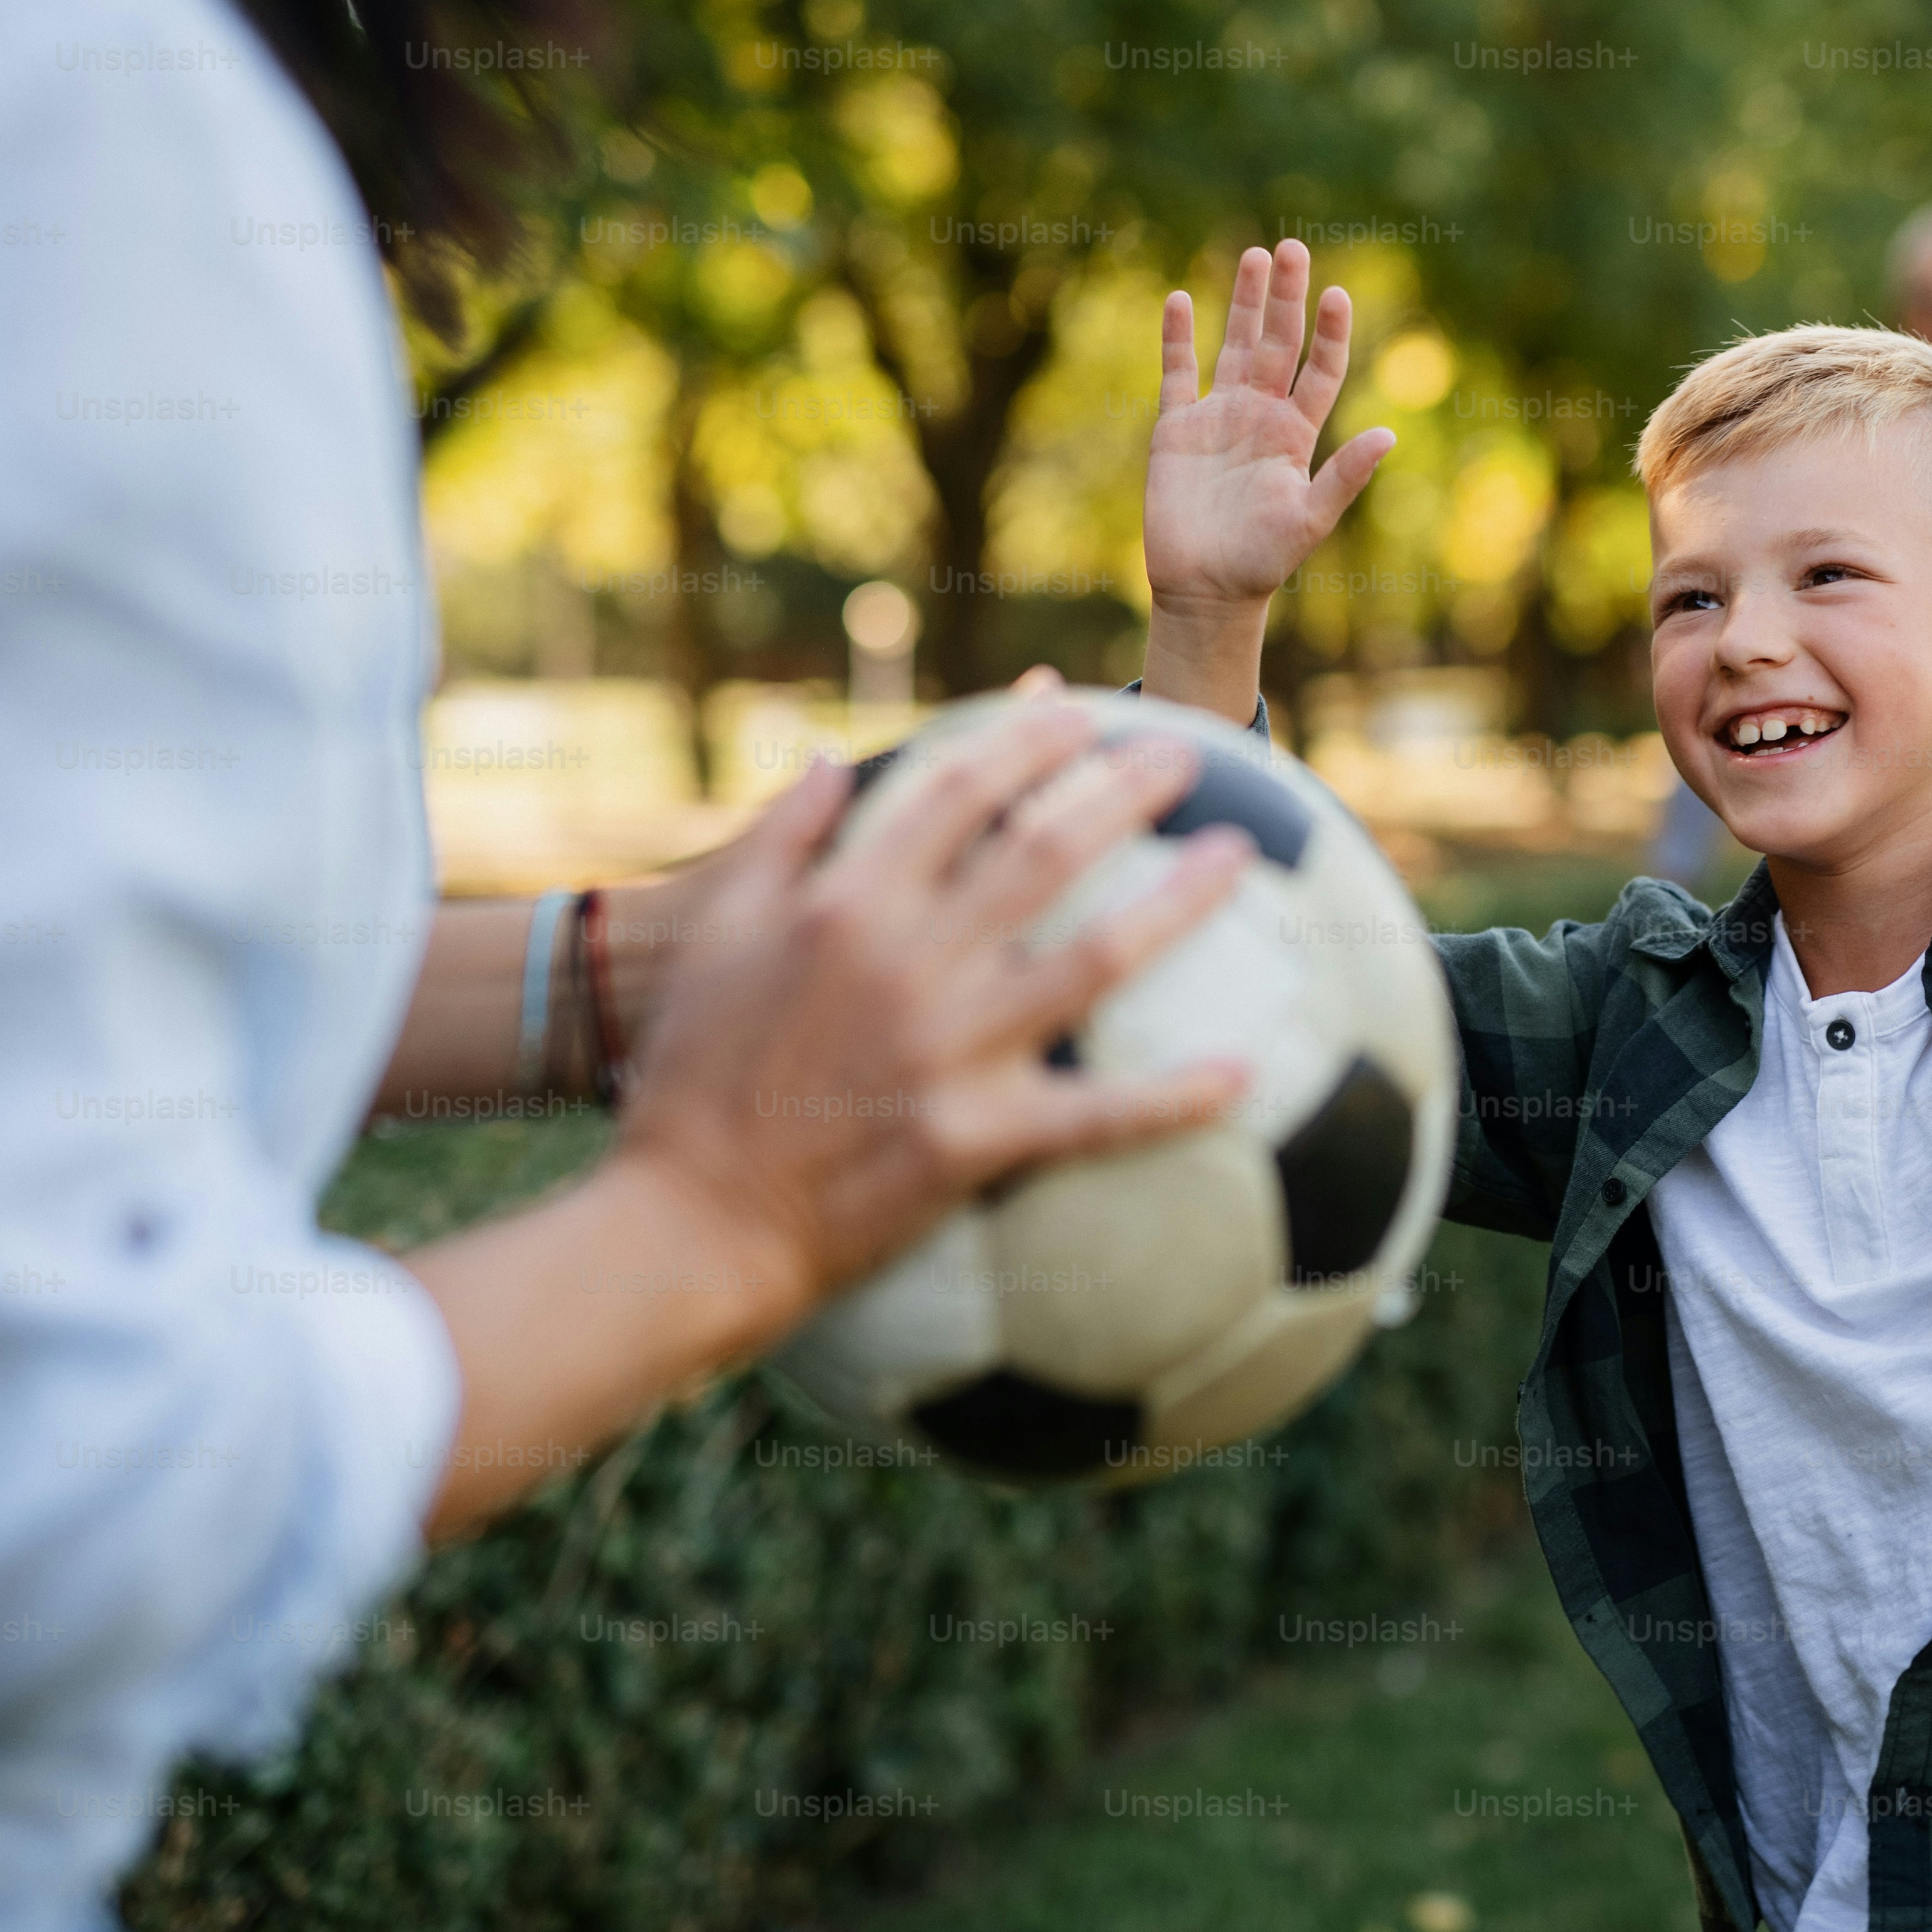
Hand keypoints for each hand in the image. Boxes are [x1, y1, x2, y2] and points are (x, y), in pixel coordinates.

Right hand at [611, 697, 1249, 1322]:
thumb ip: (780, 838)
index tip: (1082, 709)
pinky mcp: (975, 1137)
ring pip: (1095, 956)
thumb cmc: (694, 1076)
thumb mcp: (717, 936)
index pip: (957, 787)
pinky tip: (1242, 1076)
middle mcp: (908, 960)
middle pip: (1045, 849)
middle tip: (1187, 753)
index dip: (1028, 738)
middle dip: (1124, 789)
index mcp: (845, 903)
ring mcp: (950, 1048)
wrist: (689, 1223)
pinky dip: (1174, 1097)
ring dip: (1178, 901)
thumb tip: (833, 758)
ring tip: (1238, 856)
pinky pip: (1098, 1114)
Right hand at [1143, 239, 1390, 618]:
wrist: (1205, 589)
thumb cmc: (1263, 562)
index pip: (1320, 370)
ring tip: (1254, 256)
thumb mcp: (1311, 519)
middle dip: (1286, 297)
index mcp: (1297, 433)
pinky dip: (1176, 338)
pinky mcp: (1176, 429)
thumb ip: (1345, 476)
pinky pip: (1177, 373)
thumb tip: (1389, 434)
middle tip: (1292, 247)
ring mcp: (1218, 417)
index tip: (1338, 295)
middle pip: (1277, 343)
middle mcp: (1261, 415)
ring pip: (1232, 345)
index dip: (1330, 333)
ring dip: (1242, 303)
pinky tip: (1178, 299)